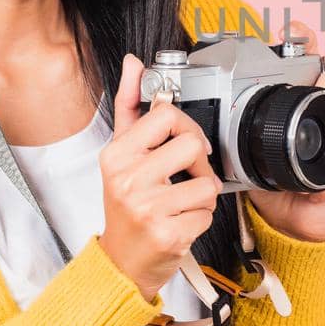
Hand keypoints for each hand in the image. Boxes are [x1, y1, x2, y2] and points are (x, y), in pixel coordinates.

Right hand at [97, 53, 224, 302]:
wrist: (121, 261)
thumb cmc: (124, 206)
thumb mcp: (121, 154)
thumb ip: (130, 106)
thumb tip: (133, 63)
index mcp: (117, 154)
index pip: (167, 114)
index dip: (186, 127)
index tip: (183, 143)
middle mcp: (127, 179)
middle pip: (193, 145)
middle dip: (199, 164)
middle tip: (185, 178)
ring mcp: (147, 208)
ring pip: (207, 182)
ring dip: (202, 196)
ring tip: (180, 203)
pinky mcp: (167, 234)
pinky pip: (207, 212)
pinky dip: (201, 219)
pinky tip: (180, 222)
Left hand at [244, 20, 324, 243]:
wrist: (285, 220)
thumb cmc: (269, 178)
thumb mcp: (243, 147)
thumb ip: (228, 123)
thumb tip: (193, 106)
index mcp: (304, 98)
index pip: (310, 58)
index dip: (304, 39)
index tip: (291, 31)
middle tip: (320, 77)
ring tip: (323, 125)